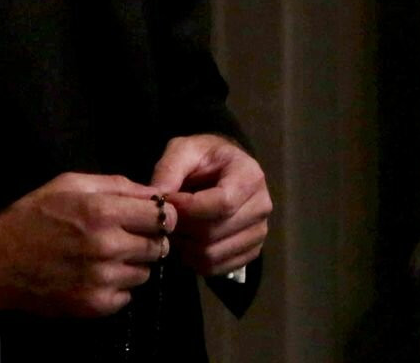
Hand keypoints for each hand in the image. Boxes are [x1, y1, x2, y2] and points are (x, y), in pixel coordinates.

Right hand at [0, 173, 177, 317]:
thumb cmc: (34, 215)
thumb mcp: (71, 184)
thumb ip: (116, 184)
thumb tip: (155, 194)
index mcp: (103, 211)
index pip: (164, 217)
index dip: (163, 216)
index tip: (152, 218)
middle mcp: (108, 246)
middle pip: (159, 246)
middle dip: (149, 239)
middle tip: (128, 236)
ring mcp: (103, 279)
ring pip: (146, 272)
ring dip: (134, 264)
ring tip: (108, 256)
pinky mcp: (96, 305)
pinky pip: (128, 295)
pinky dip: (119, 286)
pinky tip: (98, 275)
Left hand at [151, 134, 271, 276]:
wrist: (224, 170)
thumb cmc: (204, 158)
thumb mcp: (184, 150)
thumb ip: (169, 169)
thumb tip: (157, 198)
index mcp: (250, 176)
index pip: (222, 203)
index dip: (188, 209)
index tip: (167, 202)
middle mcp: (262, 206)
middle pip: (214, 232)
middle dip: (182, 228)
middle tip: (166, 218)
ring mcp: (259, 232)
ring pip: (212, 254)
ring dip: (185, 247)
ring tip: (176, 229)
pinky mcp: (251, 252)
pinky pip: (216, 268)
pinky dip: (194, 260)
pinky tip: (188, 242)